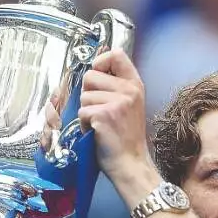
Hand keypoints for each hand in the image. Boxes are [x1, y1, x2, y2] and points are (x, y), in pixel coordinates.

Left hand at [78, 48, 151, 184]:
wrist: (130, 163)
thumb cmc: (126, 137)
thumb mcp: (129, 104)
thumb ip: (116, 86)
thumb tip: (94, 69)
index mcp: (135, 85)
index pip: (116, 54)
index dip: (100, 61)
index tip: (98, 75)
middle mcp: (128, 90)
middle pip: (91, 75)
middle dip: (88, 93)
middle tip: (100, 110)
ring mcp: (117, 102)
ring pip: (84, 96)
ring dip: (86, 111)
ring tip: (100, 124)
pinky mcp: (103, 115)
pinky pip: (82, 111)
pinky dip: (84, 124)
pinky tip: (96, 132)